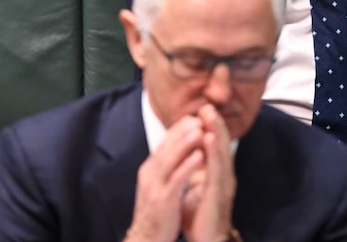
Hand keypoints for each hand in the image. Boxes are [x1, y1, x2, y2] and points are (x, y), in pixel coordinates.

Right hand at [125, 116, 204, 241]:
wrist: (146, 238)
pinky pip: (177, 178)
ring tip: (200, 129)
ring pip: (170, 159)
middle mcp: (149, 174)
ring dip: (186, 143)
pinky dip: (188, 165)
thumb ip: (166, 168)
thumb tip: (178, 150)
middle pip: (166, 147)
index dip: (178, 129)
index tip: (193, 117)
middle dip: (182, 131)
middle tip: (198, 117)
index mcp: (149, 170)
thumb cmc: (157, 212)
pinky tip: (200, 155)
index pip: (163, 143)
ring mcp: (155, 186)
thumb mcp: (158, 185)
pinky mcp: (164, 199)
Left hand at [181, 104, 236, 241]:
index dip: (211, 127)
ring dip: (217, 131)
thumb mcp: (195, 189)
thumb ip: (196, 172)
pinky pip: (217, 168)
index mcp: (217, 174)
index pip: (215, 146)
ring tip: (210, 114)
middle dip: (215, 123)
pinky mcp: (219, 192)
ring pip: (222, 152)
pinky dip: (214, 150)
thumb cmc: (199, 217)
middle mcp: (224, 175)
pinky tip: (210, 137)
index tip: (203, 109)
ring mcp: (224, 183)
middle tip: (208, 105)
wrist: (207, 240)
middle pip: (222, 144)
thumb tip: (189, 156)